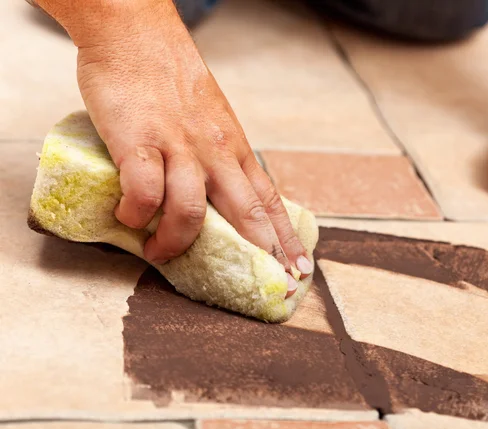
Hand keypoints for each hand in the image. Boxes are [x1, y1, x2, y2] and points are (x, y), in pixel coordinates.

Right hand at [73, 1, 310, 292]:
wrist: (137, 30)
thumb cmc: (172, 77)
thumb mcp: (212, 118)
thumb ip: (218, 156)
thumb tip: (217, 195)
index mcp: (233, 147)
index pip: (269, 200)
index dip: (286, 238)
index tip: (301, 268)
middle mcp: (214, 151)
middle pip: (247, 211)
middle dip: (262, 252)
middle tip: (270, 283)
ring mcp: (178, 145)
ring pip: (190, 211)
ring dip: (176, 242)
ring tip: (161, 254)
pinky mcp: (139, 139)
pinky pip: (143, 190)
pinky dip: (137, 214)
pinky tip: (130, 220)